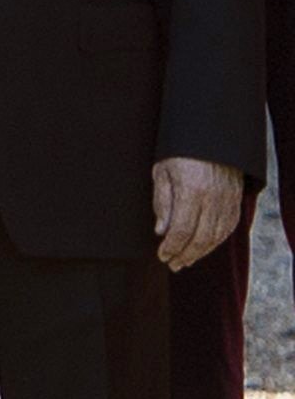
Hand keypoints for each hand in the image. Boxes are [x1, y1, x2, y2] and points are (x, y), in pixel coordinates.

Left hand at [153, 155, 242, 271]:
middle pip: (201, 237)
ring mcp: (227, 199)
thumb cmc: (180, 152)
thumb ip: (162, 203)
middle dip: (185, 254)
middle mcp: (213, 197)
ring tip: (185, 260)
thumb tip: (161, 231)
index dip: (171, 247)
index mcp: (191, 190)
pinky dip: (216, 241)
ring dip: (201, 252)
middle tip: (172, 264)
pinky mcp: (236, 199)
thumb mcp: (162, 172)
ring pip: (217, 235)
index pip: (181, 229)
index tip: (161, 255)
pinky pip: (228, 226)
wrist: (210, 135)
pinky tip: (204, 247)